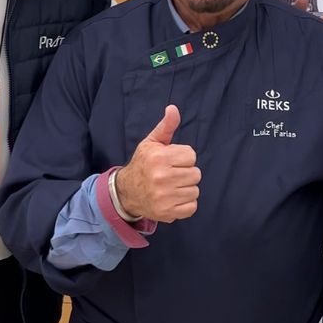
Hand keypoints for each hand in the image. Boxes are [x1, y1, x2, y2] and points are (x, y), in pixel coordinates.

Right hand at [116, 105, 199, 222]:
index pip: (191, 156)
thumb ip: (166, 126)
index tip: (172, 161)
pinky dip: (186, 204)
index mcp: (159, 158)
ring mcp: (165, 197)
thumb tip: (173, 109)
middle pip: (196, 174)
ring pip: (195, 190)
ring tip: (172, 186)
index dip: (183, 158)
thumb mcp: (151, 143)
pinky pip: (192, 207)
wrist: (127, 192)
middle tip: (172, 174)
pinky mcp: (168, 213)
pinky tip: (173, 198)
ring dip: (186, 188)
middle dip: (186, 173)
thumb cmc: (143, 164)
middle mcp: (161, 177)